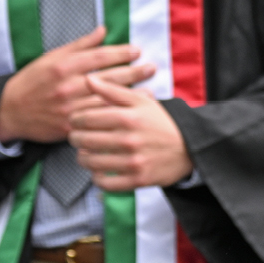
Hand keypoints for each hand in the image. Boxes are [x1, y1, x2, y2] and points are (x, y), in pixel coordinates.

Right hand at [0, 26, 155, 144]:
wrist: (10, 111)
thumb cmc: (31, 82)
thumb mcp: (51, 57)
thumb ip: (79, 45)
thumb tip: (102, 30)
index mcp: (63, 66)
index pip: (99, 56)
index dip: (120, 52)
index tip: (136, 50)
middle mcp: (68, 86)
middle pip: (108, 77)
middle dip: (133, 71)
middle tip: (151, 67)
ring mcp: (70, 107)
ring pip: (106, 100)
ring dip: (131, 95)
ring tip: (150, 91)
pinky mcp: (70, 126)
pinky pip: (97, 120)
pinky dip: (115, 115)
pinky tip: (129, 112)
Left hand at [68, 77, 192, 190]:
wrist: (190, 147)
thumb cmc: (159, 121)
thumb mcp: (139, 100)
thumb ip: (111, 89)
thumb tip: (87, 79)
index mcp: (127, 118)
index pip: (85, 118)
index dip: (74, 119)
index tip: (74, 121)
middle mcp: (129, 140)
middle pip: (84, 141)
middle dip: (75, 138)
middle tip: (76, 137)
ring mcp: (133, 162)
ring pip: (91, 163)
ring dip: (82, 158)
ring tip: (85, 153)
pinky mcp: (138, 180)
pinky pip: (106, 184)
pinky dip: (97, 178)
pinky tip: (98, 171)